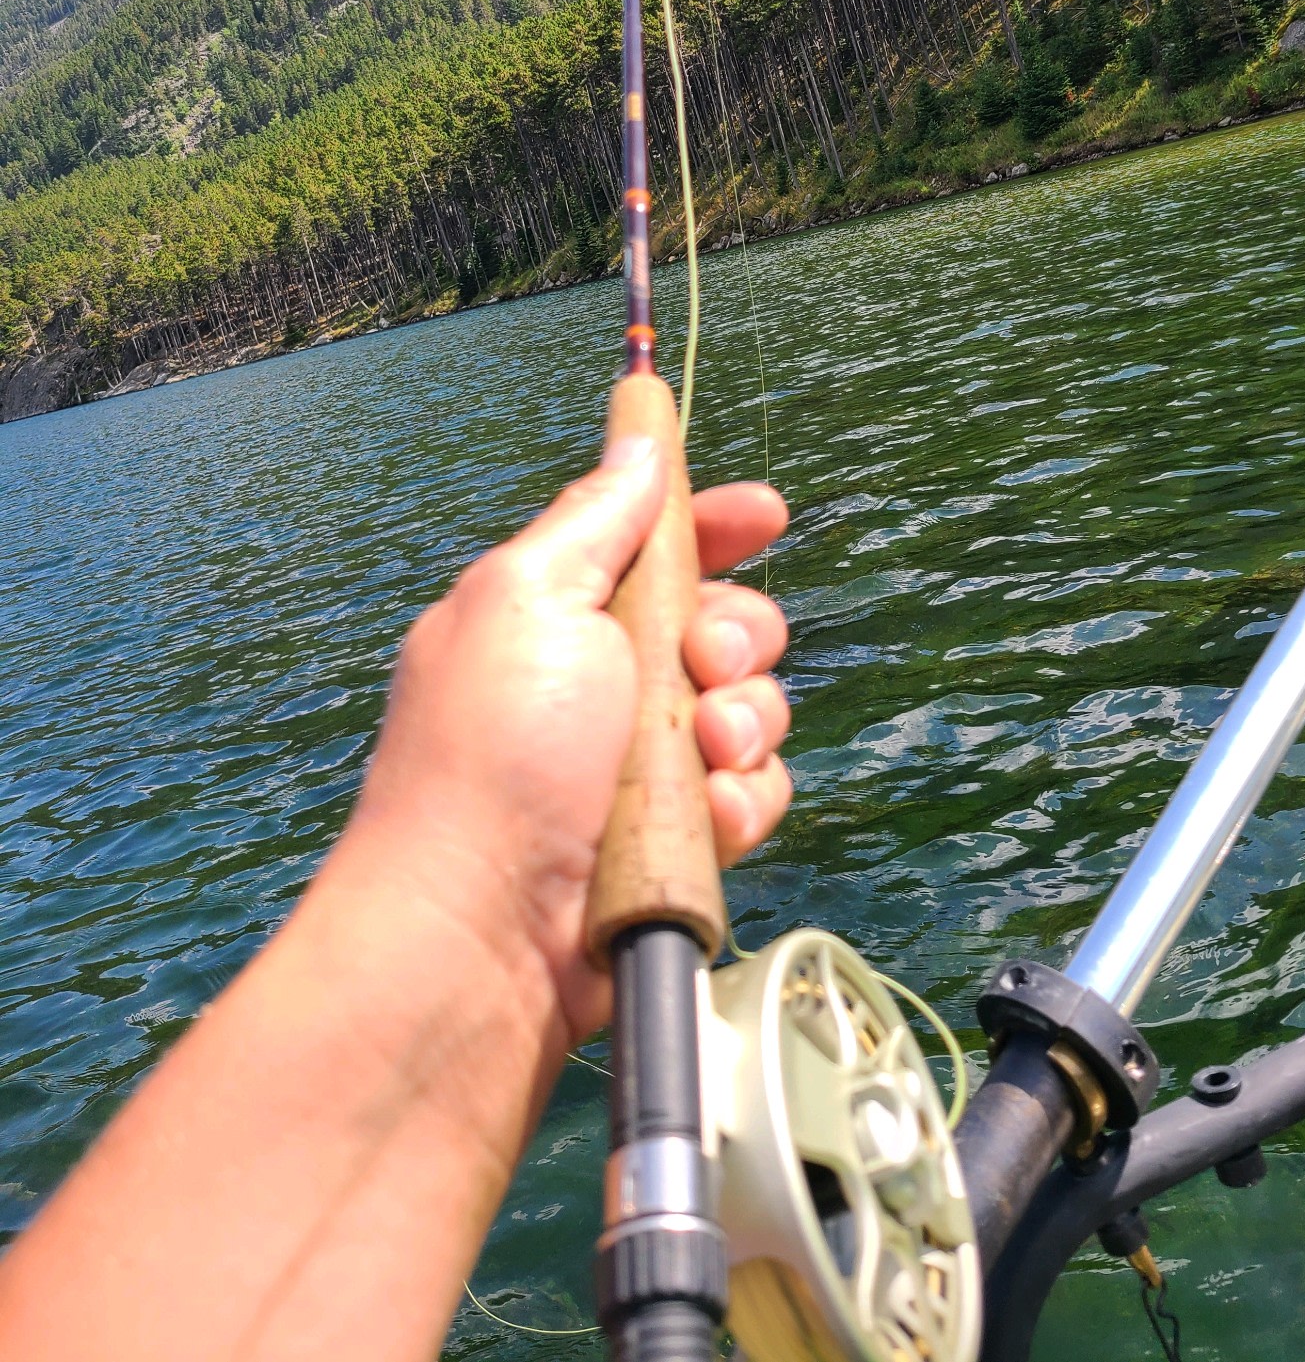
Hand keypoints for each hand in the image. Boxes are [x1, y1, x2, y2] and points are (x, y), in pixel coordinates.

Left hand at [349, 436, 791, 1038]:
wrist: (479, 931)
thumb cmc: (494, 749)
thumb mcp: (532, 597)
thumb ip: (597, 515)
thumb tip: (637, 433)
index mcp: (553, 614)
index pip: (652, 545)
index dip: (713, 523)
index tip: (766, 514)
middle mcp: (598, 686)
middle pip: (721, 624)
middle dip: (737, 635)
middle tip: (706, 664)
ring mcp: (639, 770)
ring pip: (749, 712)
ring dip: (742, 723)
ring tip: (702, 752)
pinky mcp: (673, 844)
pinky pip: (750, 796)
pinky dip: (737, 803)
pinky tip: (708, 819)